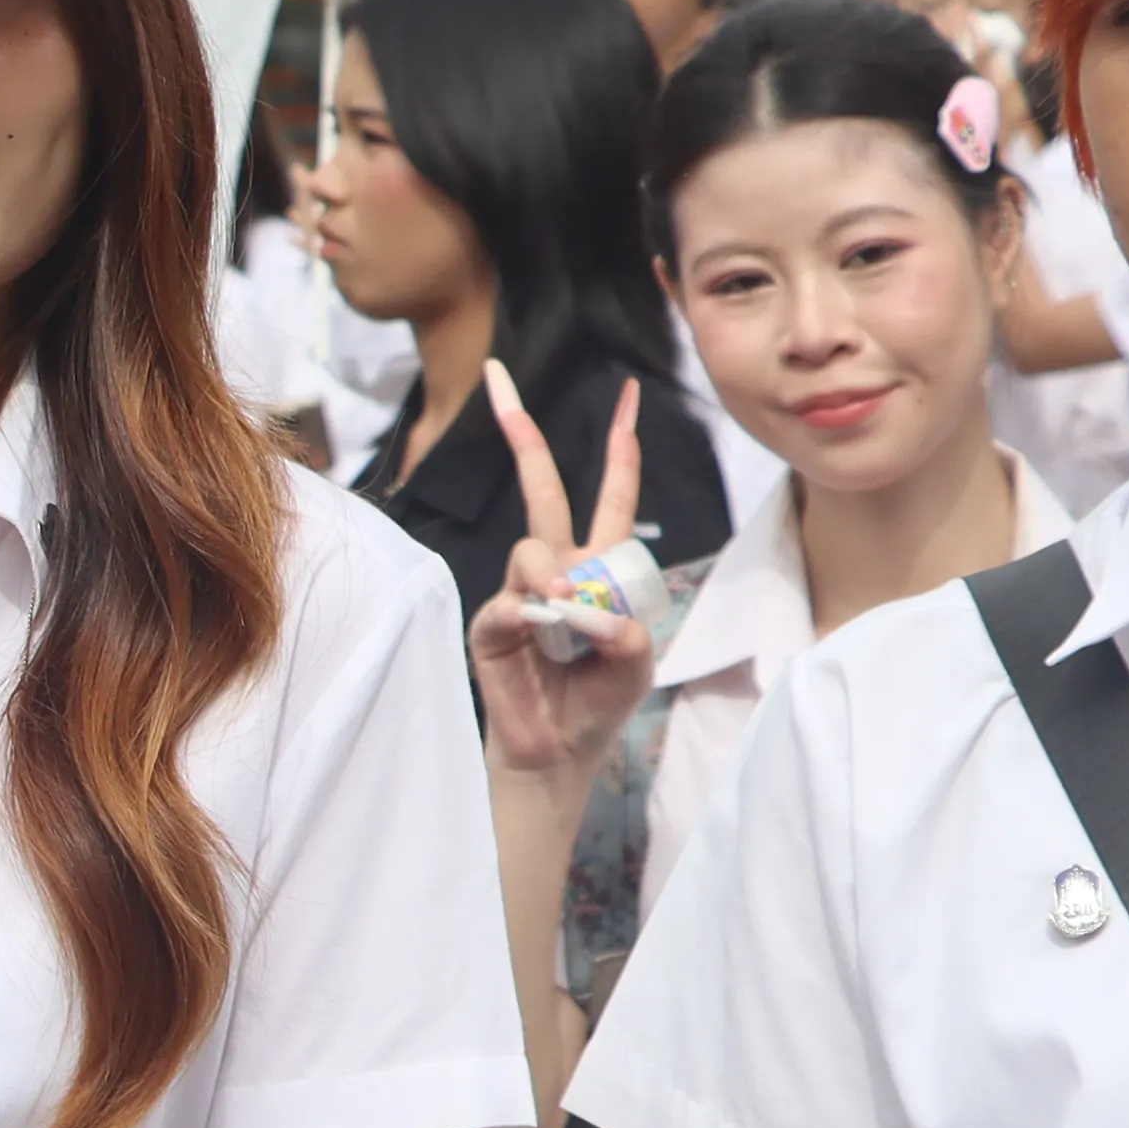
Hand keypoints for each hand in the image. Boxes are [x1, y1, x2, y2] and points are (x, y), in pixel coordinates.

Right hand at [461, 369, 660, 780]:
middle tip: (495, 376)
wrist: (560, 752)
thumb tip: (589, 608)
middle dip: (521, 430)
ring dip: (556, 579)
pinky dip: (532, 618)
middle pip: (540, 487)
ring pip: (533, 550)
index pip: (610, 494)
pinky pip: (510, 602)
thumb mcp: (636, 663)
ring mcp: (519, 592)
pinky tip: (541, 639)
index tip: (630, 395)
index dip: (620, 446)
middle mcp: (556, 568)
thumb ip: (628, 632)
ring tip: (571, 620)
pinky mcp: (492, 624)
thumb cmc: (600, 701)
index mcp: (598, 566)